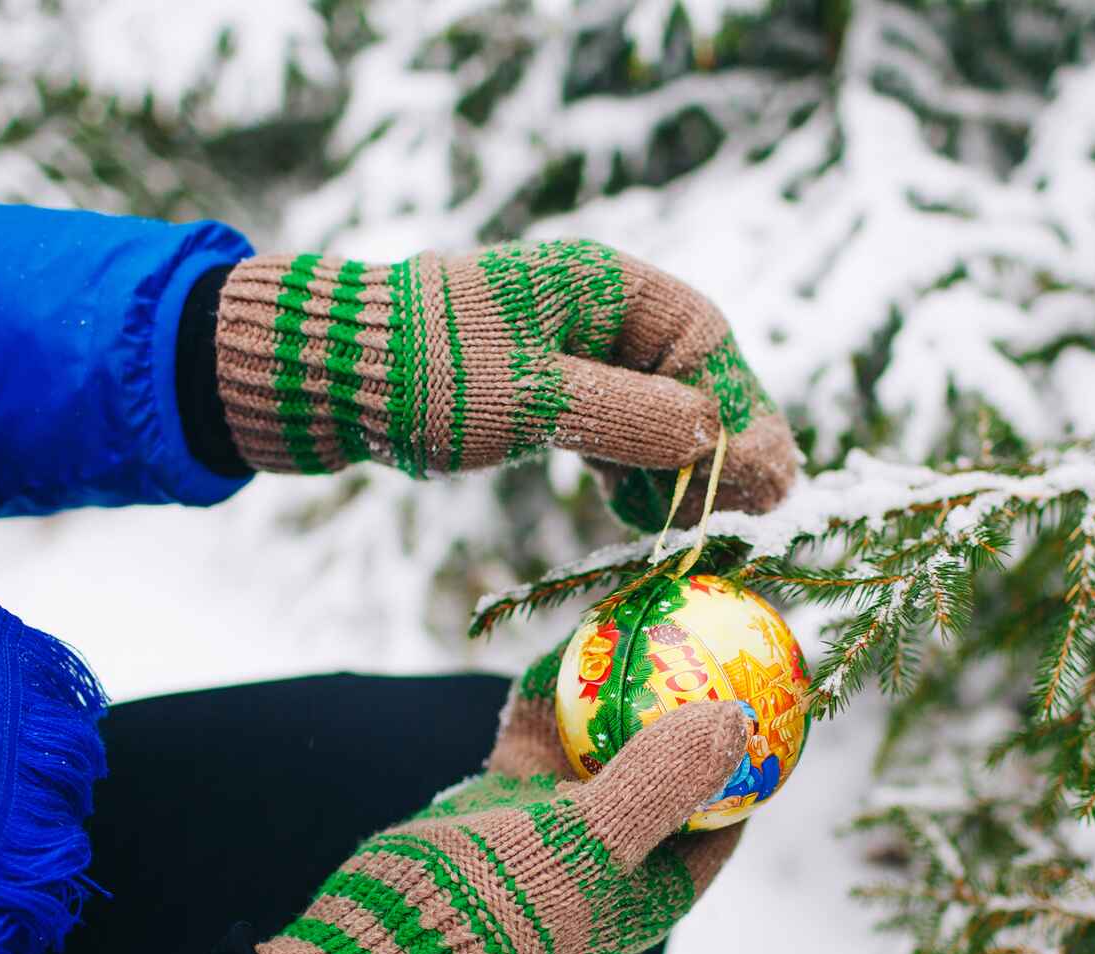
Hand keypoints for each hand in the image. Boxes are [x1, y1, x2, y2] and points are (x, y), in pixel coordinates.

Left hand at [214, 239, 798, 526]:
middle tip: (749, 513)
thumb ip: (632, 418)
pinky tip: (636, 515)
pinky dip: (629, 468)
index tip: (772, 475)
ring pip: (651, 405)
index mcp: (603, 285)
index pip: (705, 340)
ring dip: (676, 465)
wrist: (323, 374)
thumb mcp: (536, 401)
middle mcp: (595, 308)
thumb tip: (719, 439)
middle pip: (688, 375)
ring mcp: (567, 346)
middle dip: (718, 445)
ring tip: (687, 527)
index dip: (744, 409)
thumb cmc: (425, 373)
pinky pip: (610, 424)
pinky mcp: (539, 386)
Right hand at [256, 654, 749, 953]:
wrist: (391, 938)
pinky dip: (552, 694)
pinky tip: (562, 643)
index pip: (725, 814)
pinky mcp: (506, 798)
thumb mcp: (597, 839)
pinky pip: (541, 734)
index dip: (750, 758)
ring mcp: (557, 826)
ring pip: (600, 743)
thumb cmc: (508, 905)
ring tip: (638, 625)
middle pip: (668, 769)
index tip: (765, 693)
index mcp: (657, 885)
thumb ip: (665, 779)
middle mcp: (615, 853)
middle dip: (684, 709)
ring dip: (616, 693)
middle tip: (700, 640)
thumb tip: (738, 719)